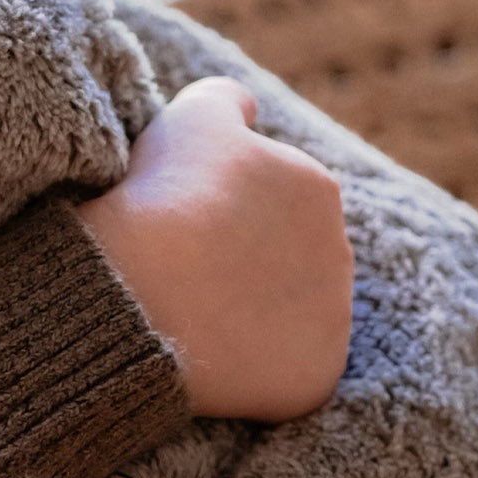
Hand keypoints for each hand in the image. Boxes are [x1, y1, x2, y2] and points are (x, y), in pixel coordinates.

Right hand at [80, 77, 352, 421]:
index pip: (270, 204)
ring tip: (192, 316)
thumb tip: (245, 106)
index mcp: (317, 188)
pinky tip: (209, 357)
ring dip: (252, 318)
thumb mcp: (189, 117)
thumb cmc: (159, 199)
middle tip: (184, 275)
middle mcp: (341, 252)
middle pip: (287, 262)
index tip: (181, 227)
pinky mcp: (316, 378)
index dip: (220, 215)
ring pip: (288, 318)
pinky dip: (254, 372)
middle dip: (245, 266)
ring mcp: (333, 320)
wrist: (137, 291)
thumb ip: (226, 99)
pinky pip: (286, 375)